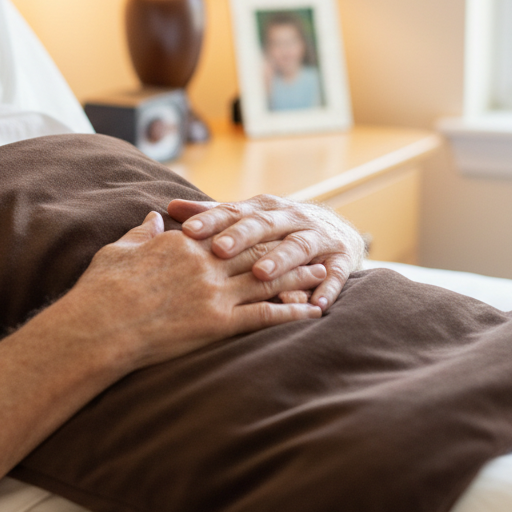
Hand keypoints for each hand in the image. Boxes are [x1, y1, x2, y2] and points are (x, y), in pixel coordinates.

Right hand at [57, 211, 326, 372]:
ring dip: (298, 276)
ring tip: (322, 272)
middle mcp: (205, 262)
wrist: (98, 325)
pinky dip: (292, 313)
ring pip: (267, 279)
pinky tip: (311, 312)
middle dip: (286, 247)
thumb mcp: (119, 250)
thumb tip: (153, 217)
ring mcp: (214, 292)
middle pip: (255, 251)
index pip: (224, 232)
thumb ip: (141, 233)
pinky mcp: (218, 322)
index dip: (252, 230)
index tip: (270, 228)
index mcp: (183, 243)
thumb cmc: (101, 290)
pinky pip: (264, 316)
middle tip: (312, 244)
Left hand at [167, 196, 364, 311]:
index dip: (211, 221)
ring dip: (281, 260)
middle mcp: (292, 219)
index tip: (187, 231)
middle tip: (219, 250)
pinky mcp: (342, 261)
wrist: (336, 232)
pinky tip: (315, 304)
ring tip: (262, 274)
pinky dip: (327, 288)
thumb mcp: (248, 220)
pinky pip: (336, 275)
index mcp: (264, 209)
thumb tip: (169, 207)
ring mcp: (318, 238)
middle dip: (242, 237)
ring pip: (299, 247)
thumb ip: (212, 216)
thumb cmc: (278, 231)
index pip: (233, 213)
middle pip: (264, 225)